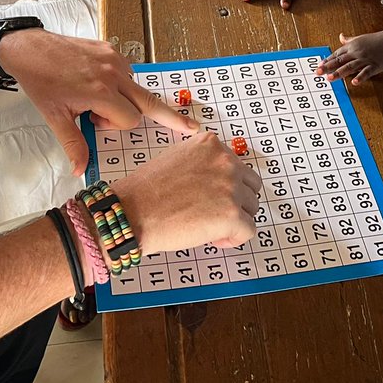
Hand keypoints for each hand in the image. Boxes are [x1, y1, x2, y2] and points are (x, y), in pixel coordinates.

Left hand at [0, 29, 197, 174]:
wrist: (29, 49)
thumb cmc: (41, 83)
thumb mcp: (55, 117)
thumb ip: (74, 144)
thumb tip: (80, 171)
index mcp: (101, 92)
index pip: (130, 119)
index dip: (115, 126)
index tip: (93, 121)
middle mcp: (114, 73)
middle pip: (149, 101)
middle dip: (170, 116)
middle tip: (192, 127)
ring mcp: (114, 58)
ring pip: (134, 88)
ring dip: (123, 99)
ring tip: (93, 96)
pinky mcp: (111, 48)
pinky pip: (126, 73)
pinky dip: (118, 83)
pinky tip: (95, 82)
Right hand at [116, 131, 262, 252]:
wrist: (131, 212)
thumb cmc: (146, 191)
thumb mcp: (177, 158)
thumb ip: (203, 163)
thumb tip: (220, 183)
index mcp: (211, 144)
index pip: (237, 165)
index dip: (226, 186)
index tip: (210, 197)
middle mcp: (224, 161)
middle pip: (251, 186)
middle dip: (236, 202)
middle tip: (212, 214)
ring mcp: (230, 188)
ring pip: (252, 208)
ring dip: (235, 220)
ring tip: (209, 227)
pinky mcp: (231, 216)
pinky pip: (248, 231)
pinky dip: (234, 238)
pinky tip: (213, 238)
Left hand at [317, 31, 382, 83]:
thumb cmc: (374, 41)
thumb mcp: (360, 38)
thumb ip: (348, 40)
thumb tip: (340, 36)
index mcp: (351, 47)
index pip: (336, 55)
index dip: (327, 61)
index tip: (318, 67)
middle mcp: (356, 52)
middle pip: (340, 61)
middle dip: (328, 67)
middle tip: (318, 72)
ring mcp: (365, 59)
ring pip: (350, 67)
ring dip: (340, 73)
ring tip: (330, 78)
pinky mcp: (374, 66)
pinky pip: (366, 72)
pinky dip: (360, 77)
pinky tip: (354, 83)